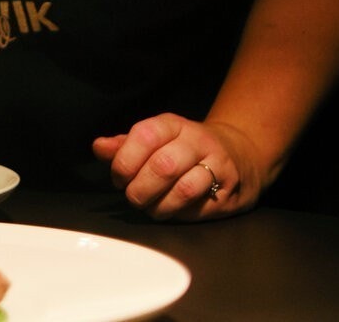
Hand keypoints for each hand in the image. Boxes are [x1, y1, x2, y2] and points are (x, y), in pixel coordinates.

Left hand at [92, 113, 263, 220]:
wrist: (239, 155)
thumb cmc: (184, 149)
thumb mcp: (155, 139)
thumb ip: (124, 145)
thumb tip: (98, 147)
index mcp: (173, 125)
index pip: (144, 135)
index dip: (124, 161)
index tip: (119, 178)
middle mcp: (197, 142)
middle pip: (163, 166)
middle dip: (140, 189)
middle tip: (133, 197)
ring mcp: (218, 166)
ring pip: (184, 190)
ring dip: (159, 205)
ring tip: (150, 207)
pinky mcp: (229, 193)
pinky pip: (199, 209)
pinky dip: (179, 214)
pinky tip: (171, 210)